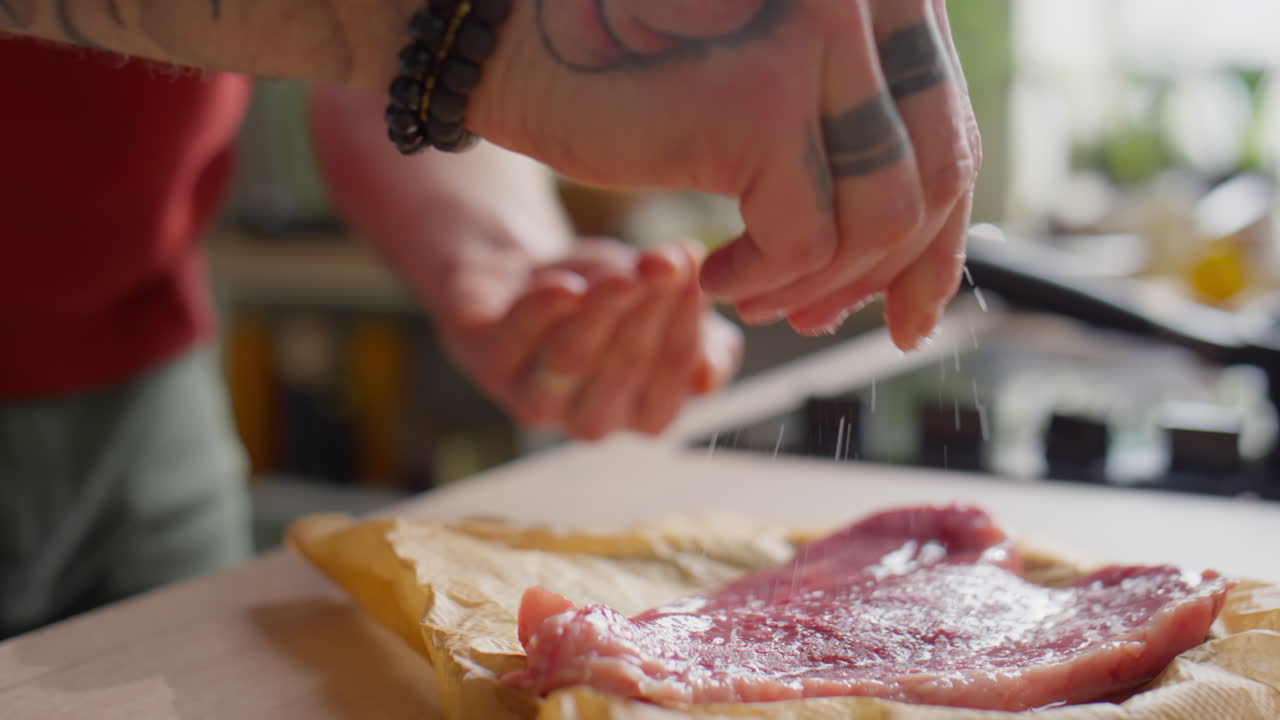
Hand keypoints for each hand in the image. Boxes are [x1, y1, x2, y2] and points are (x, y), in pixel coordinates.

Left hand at [435, 240, 742, 440]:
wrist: (521, 274)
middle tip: (661, 264)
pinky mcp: (485, 363)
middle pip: (622, 368)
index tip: (693, 275)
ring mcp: (532, 397)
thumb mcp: (661, 306)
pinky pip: (514, 342)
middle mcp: (587, 418)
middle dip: (646, 312)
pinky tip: (564, 286)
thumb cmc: (603, 295)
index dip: (685, 329)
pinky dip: (540, 313)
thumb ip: (702, 337)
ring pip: (569, 361)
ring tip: (623, 273)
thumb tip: (709, 371)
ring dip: (600, 315)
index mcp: (639, 415)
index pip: (669, 384)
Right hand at [471, 0, 979, 349]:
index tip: (910, 310)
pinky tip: (714, 277)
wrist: (523, 48)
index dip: (939, 240)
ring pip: (880, 220)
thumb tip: (933, 267)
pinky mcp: (759, 100)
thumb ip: (861, 146)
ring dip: (819, 285)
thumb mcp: (779, 98)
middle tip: (825, 322)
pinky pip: (803, 240)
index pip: (950, 135)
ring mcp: (819, 38)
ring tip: (757, 300)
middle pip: (934, 179)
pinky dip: (763, 279)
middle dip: (888, 277)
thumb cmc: (645, 75)